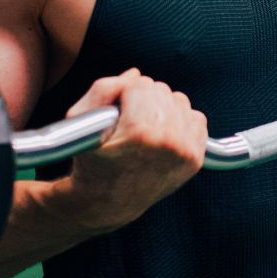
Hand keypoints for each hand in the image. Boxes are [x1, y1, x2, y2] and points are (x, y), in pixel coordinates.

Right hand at [55, 70, 208, 232]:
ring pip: (179, 100)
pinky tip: (163, 135)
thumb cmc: (91, 159)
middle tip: (129, 123)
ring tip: (145, 128)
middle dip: (143, 100)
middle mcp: (169, 141)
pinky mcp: (197, 158)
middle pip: (161, 89)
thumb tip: (136, 74)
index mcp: (140, 132)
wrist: (108, 202)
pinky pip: (197, 117)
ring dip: (163, 108)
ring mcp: (186, 151)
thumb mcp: (79, 120)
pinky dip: (181, 121)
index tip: (115, 114)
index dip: (123, 95)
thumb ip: (103, 88)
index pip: (140, 84)